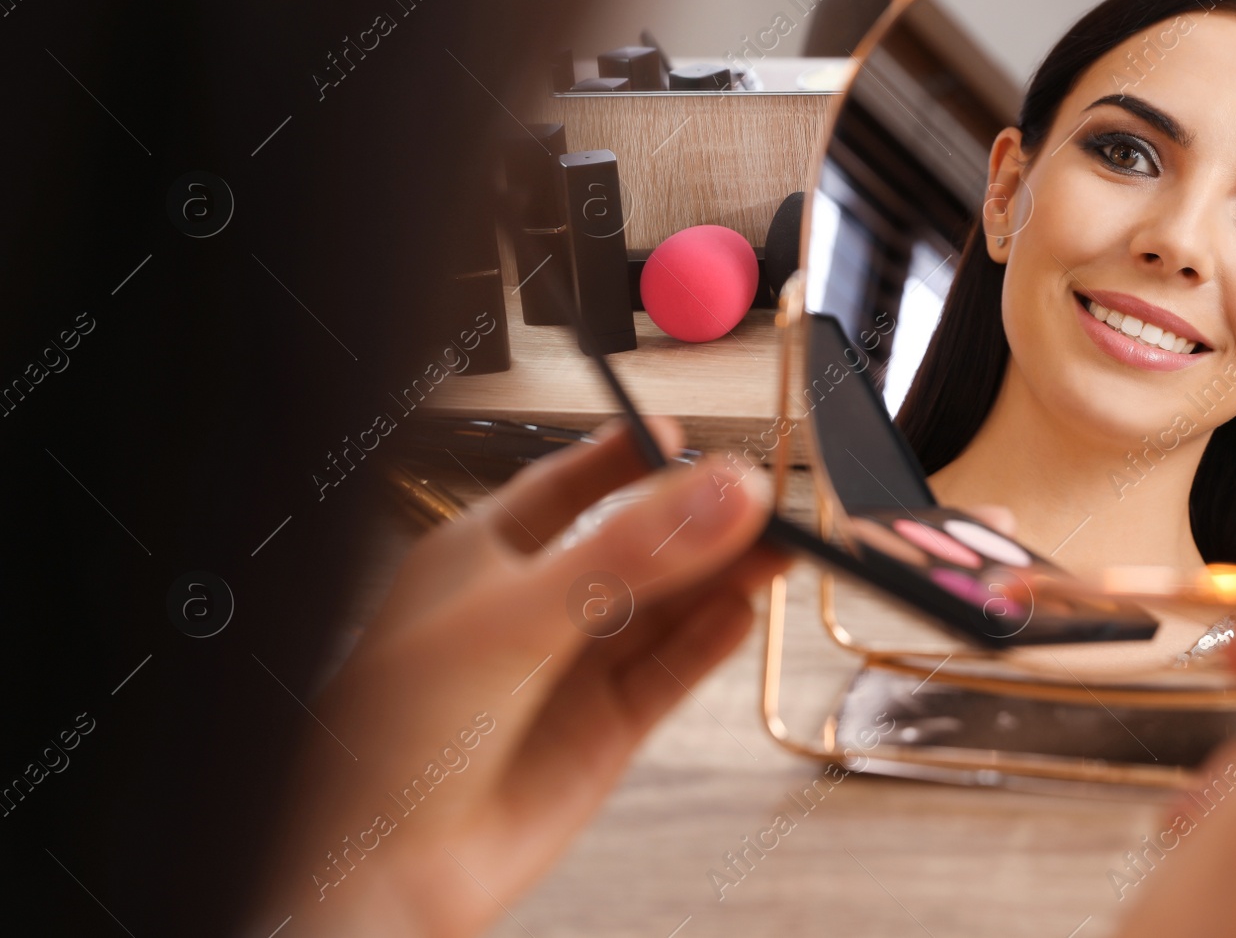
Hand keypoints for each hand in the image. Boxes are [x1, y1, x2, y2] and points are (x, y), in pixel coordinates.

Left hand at [256, 418, 781, 937]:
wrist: (383, 874)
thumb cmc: (396, 737)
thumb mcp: (518, 614)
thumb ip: (628, 553)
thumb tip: (721, 492)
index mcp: (483, 556)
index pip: (566, 484)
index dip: (625, 457)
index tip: (682, 434)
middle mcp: (531, 608)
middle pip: (635, 547)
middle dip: (698, 521)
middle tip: (765, 499)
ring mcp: (570, 671)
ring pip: (663, 608)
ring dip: (720, 577)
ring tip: (779, 549)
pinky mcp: (603, 732)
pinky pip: (670, 673)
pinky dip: (710, 642)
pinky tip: (742, 613)